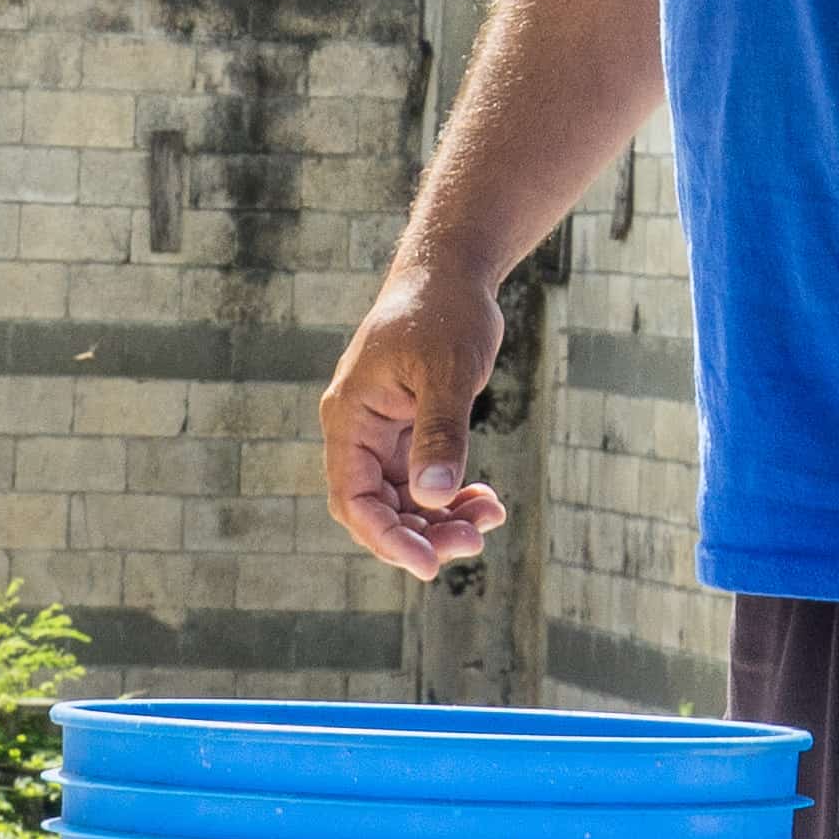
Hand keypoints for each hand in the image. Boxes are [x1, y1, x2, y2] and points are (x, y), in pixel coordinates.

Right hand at [318, 272, 512, 577]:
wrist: (452, 273)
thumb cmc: (444, 312)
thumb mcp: (448, 372)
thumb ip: (440, 432)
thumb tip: (434, 496)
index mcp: (350, 417)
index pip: (354, 499)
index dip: (387, 539)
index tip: (429, 564)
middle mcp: (358, 431)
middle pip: (378, 508)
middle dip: (423, 533)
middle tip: (475, 539)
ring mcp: (382, 433)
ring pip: (402, 500)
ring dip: (441, 519)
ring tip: (489, 516)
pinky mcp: (407, 431)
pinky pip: (421, 481)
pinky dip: (450, 496)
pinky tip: (485, 499)